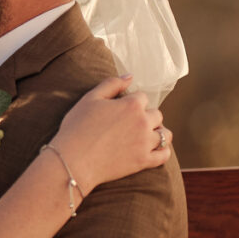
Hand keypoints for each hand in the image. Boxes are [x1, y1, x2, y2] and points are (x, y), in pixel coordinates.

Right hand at [53, 79, 169, 191]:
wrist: (73, 160)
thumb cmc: (77, 127)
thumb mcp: (90, 98)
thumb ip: (112, 84)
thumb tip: (130, 76)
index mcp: (131, 104)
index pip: (142, 97)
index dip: (132, 102)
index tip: (122, 110)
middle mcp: (143, 122)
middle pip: (156, 114)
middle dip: (146, 116)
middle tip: (131, 124)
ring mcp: (145, 142)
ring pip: (165, 134)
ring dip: (159, 132)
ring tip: (147, 135)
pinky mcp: (144, 161)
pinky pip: (164, 155)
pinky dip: (163, 151)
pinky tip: (156, 149)